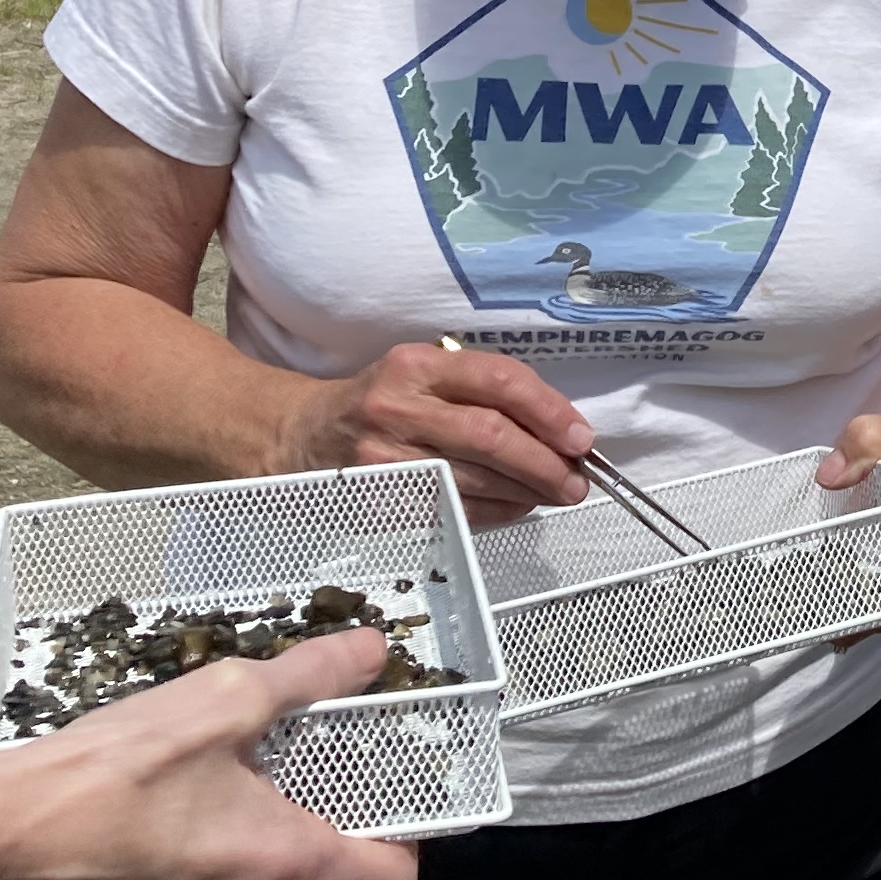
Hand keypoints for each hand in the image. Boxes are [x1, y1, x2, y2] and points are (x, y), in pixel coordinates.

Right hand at [0, 629, 418, 879]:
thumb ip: (306, 676)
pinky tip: (125, 856)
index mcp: (279, 864)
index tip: (376, 808)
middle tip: (239, 780)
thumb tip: (371, 651)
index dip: (396, 844)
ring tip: (171, 812)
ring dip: (216, 865)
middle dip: (277, 832)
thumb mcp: (217, 699)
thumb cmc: (104, 769)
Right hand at [269, 342, 597, 523]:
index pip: (499, 381)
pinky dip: (492, 513)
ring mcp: (383, 459)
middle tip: (577, 481)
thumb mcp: (420, 373)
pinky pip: (450, 512)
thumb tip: (559, 430)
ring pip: (474, 481)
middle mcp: (397, 408)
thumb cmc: (379, 402)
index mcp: (416, 366)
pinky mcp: (378, 502)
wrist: (298, 437)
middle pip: (491, 436)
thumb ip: (481, 390)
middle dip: (545, 463)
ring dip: (526, 493)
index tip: (581, 438)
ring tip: (554, 495)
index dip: (549, 410)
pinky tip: (514, 508)